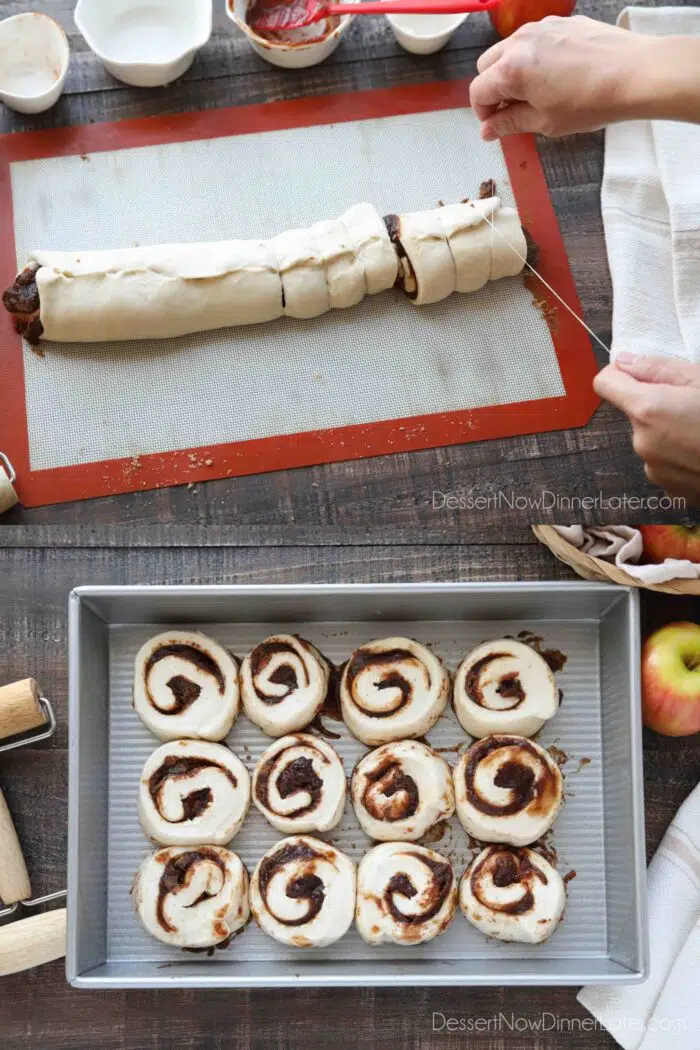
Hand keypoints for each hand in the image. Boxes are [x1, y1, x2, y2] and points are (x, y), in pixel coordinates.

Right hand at [470, 15, 672, 139]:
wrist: (634, 73)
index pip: (478, 91)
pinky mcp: (561, 22)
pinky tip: (556, 75)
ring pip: (509, 49)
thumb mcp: (545, 122)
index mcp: (511, 70)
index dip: (483, 113)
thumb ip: (510, 124)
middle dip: (493, 89)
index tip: (495, 126)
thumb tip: (488, 130)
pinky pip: (534, 39)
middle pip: (487, 65)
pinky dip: (534, 57)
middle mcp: (520, 42)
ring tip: (536, 92)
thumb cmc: (590, 102)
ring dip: (512, 71)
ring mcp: (541, 27)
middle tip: (512, 110)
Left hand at [594, 354, 699, 506]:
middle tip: (696, 403)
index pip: (605, 383)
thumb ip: (660, 369)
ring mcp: (655, 471)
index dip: (621, 374)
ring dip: (670, 431)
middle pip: (635, 413)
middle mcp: (643, 443)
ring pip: (652, 438)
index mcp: (648, 410)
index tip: (643, 373)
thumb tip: (624, 361)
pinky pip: (665, 462)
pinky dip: (681, 455)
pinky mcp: (670, 490)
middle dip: (657, 404)